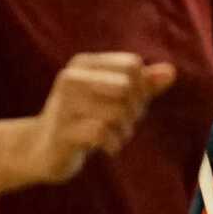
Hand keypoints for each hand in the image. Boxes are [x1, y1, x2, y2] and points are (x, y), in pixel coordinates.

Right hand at [25, 52, 176, 183]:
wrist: (41, 149)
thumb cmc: (84, 120)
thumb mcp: (114, 98)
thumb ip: (143, 84)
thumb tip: (171, 72)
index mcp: (85, 63)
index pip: (132, 65)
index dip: (141, 87)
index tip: (131, 104)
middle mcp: (72, 78)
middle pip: (127, 86)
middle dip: (134, 109)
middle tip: (124, 123)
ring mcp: (64, 105)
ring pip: (117, 111)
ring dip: (125, 130)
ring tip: (115, 136)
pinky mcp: (63, 132)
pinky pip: (103, 133)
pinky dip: (114, 144)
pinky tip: (108, 148)